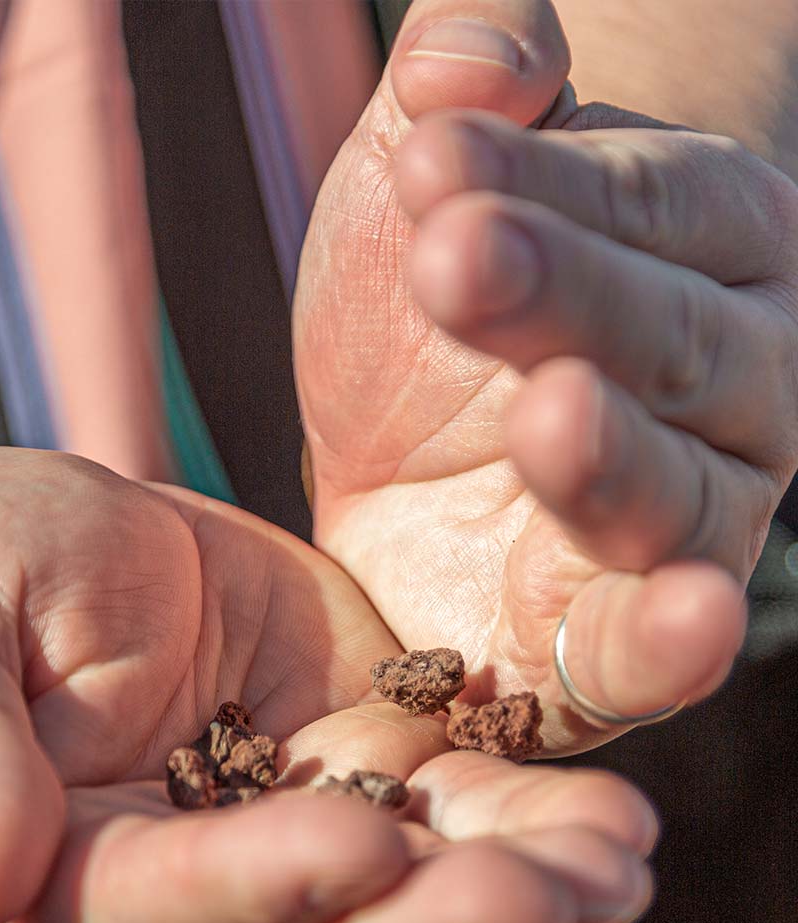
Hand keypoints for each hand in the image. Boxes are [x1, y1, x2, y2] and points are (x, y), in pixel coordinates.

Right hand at [0, 446, 653, 922]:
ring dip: (503, 908)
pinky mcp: (330, 813)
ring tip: (608, 862)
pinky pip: (432, 853)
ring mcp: (249, 884)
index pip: (146, 912)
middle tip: (537, 890)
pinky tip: (602, 825)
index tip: (356, 841)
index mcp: (24, 904)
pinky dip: (517, 843)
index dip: (251, 886)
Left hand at [297, 0, 797, 751]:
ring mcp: (690, 513)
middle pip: (665, 339)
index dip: (549, 179)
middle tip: (455, 256)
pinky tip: (681, 620)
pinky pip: (659, 650)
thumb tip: (461, 57)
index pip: (652, 200)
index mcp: (712, 236)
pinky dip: (672, 642)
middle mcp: (736, 380)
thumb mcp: (426, 157)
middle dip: (564, 299)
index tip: (427, 156)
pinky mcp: (607, 636)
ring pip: (678, 494)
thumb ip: (469, 65)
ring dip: (614, 460)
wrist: (399, 431)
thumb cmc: (440, 270)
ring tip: (549, 413)